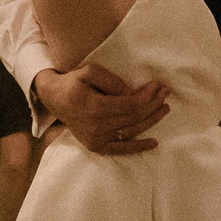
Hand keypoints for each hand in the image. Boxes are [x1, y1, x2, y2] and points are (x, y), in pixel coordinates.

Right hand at [35, 62, 169, 155]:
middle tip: (166, 92)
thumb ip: (112, 81)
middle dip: (153, 104)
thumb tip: (132, 93)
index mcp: (94, 108)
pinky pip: (120, 149)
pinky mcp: (96, 146)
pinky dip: (138, 147)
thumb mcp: (89, 72)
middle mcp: (96, 127)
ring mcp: (96, 139)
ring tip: (164, 109)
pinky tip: (154, 143)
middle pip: (134, 118)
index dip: (148, 95)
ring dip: (151, 121)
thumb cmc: (73, 82)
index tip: (158, 85)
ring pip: (131, 131)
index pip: (131, 105)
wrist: (54, 99)